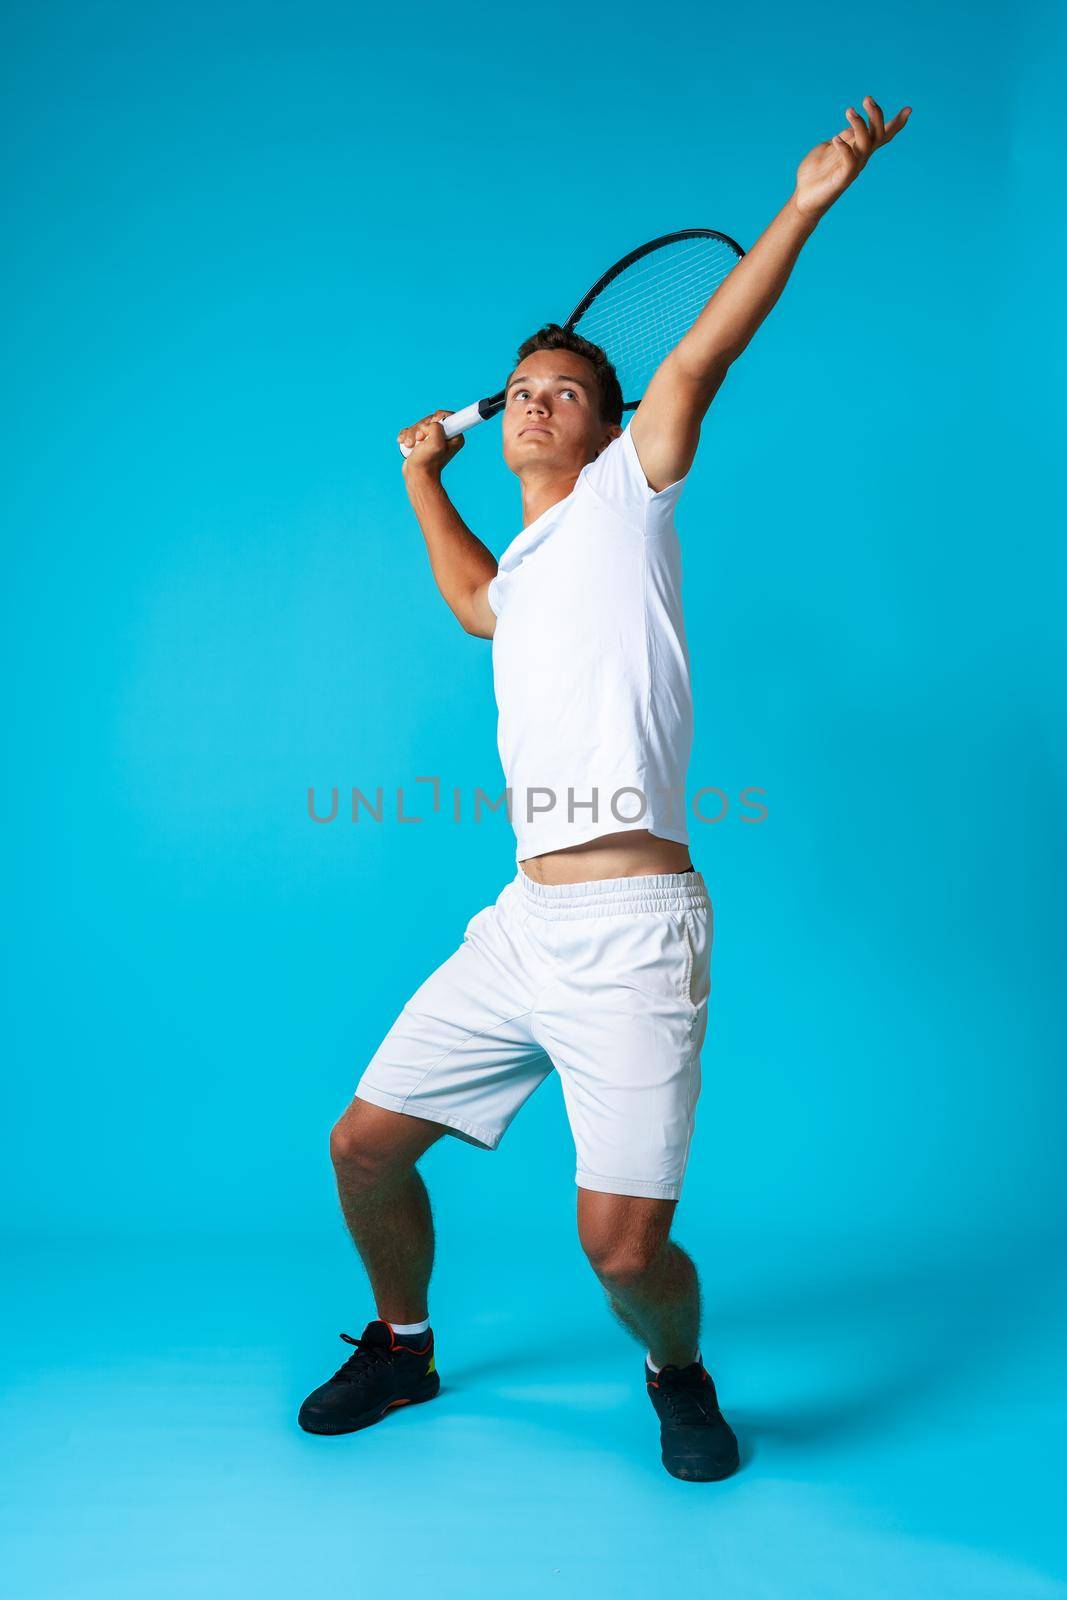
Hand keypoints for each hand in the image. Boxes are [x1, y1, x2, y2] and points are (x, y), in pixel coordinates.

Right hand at [398, 410, 464, 473]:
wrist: (416, 476)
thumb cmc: (427, 463)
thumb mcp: (435, 443)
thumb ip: (436, 427)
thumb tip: (430, 424)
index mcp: (455, 436)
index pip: (448, 416)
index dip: (436, 419)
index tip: (430, 427)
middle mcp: (446, 436)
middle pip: (431, 419)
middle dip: (421, 428)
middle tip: (420, 439)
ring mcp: (433, 438)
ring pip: (420, 425)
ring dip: (412, 433)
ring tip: (410, 445)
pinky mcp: (422, 441)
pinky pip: (412, 430)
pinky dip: (406, 435)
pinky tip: (404, 443)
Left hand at [793, 95, 911, 218]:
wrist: (803, 198)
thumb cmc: (814, 172)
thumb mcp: (830, 147)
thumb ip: (843, 138)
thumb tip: (852, 127)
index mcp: (859, 149)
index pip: (882, 135)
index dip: (896, 124)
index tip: (909, 109)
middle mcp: (861, 157)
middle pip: (878, 134)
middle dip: (876, 115)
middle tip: (867, 99)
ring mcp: (853, 168)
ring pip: (866, 143)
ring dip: (859, 125)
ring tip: (849, 111)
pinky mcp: (843, 178)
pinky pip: (850, 161)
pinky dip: (845, 148)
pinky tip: (835, 139)